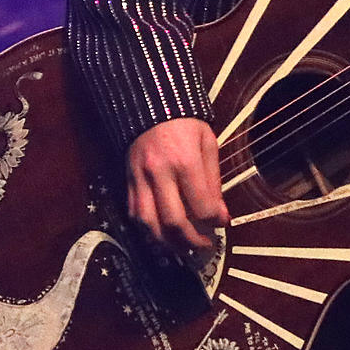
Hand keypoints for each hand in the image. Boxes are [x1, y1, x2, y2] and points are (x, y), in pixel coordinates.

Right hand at [126, 117, 229, 252]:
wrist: (150, 102)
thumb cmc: (185, 123)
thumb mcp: (207, 144)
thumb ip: (213, 181)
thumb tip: (220, 216)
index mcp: (184, 162)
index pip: (201, 207)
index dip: (215, 222)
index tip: (221, 224)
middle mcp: (159, 174)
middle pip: (173, 222)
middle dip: (191, 241)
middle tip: (204, 245)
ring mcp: (140, 178)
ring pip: (148, 224)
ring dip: (166, 242)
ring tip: (182, 247)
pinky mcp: (128, 180)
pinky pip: (134, 213)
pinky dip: (148, 230)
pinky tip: (161, 233)